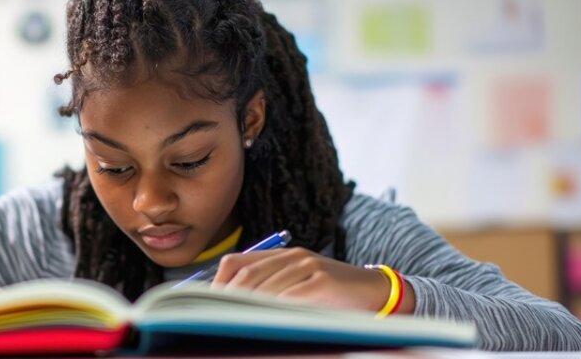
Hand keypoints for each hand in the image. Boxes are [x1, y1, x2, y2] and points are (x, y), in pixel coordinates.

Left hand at [212, 248, 413, 313]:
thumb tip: (226, 308)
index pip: (235, 263)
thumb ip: (268, 289)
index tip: (204, 307)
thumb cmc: (332, 296)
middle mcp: (291, 256)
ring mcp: (307, 266)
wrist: (376, 292)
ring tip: (232, 325)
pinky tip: (265, 323)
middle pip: (245, 275)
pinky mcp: (322, 281)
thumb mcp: (297, 287)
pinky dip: (273, 311)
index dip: (216, 285)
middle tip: (212, 320)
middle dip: (226, 299)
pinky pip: (289, 297)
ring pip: (265, 287)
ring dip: (246, 308)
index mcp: (280, 255)